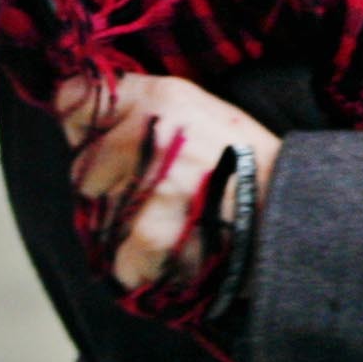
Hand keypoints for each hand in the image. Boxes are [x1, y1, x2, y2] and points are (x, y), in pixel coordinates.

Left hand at [54, 71, 276, 294]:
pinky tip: (175, 250)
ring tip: (175, 220)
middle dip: (110, 183)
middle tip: (160, 190)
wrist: (290, 212)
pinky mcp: (152, 235)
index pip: (72, 102)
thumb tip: (72, 113)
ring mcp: (150, 186)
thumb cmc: (244, 162)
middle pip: (83, 168)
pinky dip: (143, 264)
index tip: (104, 142)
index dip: (84, 127)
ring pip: (100, 214)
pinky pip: (121, 258)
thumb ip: (139, 102)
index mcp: (160, 97)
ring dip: (127, 225)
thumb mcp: (196, 106)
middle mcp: (150, 135)